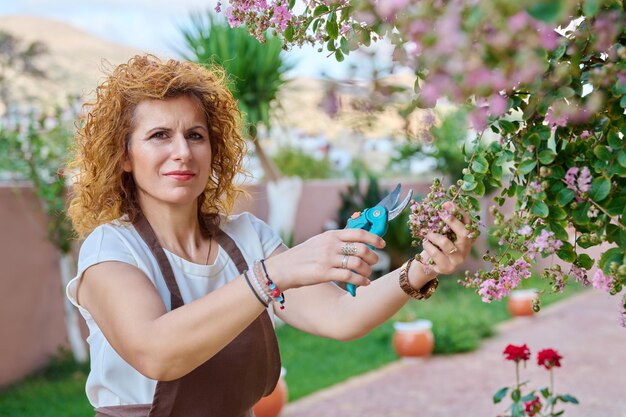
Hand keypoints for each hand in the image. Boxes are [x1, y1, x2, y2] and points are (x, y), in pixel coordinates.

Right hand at [263, 229, 385, 290]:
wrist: (283, 268)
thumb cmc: (303, 256)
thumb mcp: (319, 242)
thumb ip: (336, 240)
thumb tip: (357, 240)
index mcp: (331, 235)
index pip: (358, 233)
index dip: (374, 238)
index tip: (382, 244)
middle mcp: (331, 245)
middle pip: (362, 248)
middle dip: (373, 256)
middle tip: (375, 262)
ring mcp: (327, 259)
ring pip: (358, 263)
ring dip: (367, 270)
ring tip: (368, 274)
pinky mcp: (324, 273)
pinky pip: (349, 276)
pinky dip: (361, 281)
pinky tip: (364, 283)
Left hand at [410, 201, 473, 284]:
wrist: (433, 264)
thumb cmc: (440, 244)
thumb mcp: (446, 233)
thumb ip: (446, 223)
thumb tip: (442, 206)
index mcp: (468, 238)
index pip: (469, 223)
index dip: (459, 212)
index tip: (446, 204)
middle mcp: (466, 249)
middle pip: (463, 233)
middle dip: (451, 221)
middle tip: (439, 214)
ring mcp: (457, 260)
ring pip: (445, 243)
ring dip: (432, 235)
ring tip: (426, 233)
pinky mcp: (446, 268)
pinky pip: (434, 254)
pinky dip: (427, 246)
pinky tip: (425, 243)